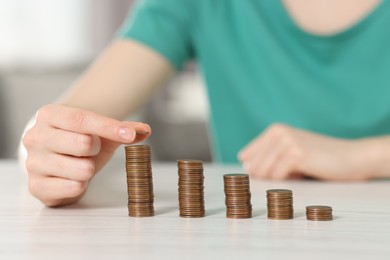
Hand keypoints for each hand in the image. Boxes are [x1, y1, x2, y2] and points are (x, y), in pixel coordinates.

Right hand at [22, 104, 150, 206]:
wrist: (55, 159)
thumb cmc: (77, 141)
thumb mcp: (100, 131)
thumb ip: (123, 128)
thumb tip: (145, 130)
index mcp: (49, 115)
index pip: (82, 119)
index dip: (109, 127)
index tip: (129, 135)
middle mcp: (36, 137)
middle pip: (83, 143)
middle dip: (96, 150)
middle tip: (89, 151)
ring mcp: (33, 163)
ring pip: (82, 169)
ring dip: (89, 169)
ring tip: (80, 164)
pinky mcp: (36, 187)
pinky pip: (73, 187)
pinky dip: (81, 185)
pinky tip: (73, 178)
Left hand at [238, 123, 376, 180]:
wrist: (351, 157)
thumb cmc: (319, 158)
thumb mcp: (290, 153)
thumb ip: (268, 157)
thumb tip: (246, 167)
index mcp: (275, 129)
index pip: (247, 155)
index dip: (253, 170)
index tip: (264, 177)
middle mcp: (278, 131)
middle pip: (254, 165)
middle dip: (265, 177)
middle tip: (287, 175)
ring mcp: (287, 141)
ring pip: (264, 172)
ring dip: (277, 179)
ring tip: (297, 172)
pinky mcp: (297, 153)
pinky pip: (277, 176)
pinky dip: (287, 181)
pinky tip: (302, 174)